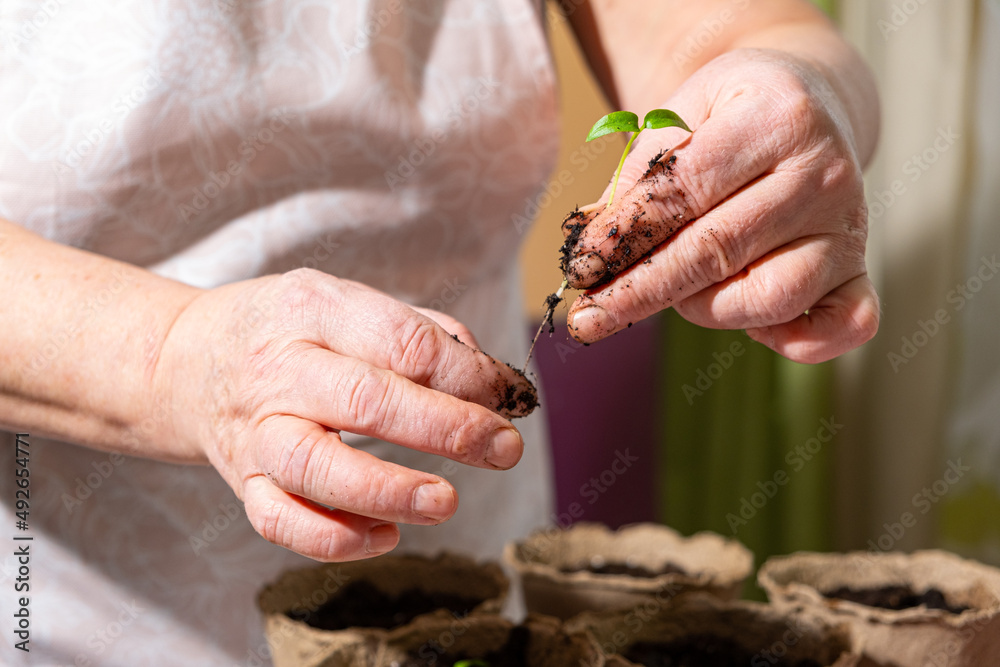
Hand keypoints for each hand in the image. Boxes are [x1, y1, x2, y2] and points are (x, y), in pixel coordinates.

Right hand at [151, 269, 536, 560]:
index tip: (507, 395)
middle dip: (447, 429)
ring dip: (390, 491)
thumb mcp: (343, 301)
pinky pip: (282, 521)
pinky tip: (386, 534)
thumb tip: (490, 380)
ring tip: (446, 501)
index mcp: (314, 309)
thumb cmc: (285, 330)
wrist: (185, 361)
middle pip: (366, 402)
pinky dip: (335, 539)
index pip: (402, 342)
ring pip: (317, 469)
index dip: (465, 374)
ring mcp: (256, 430)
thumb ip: (419, 332)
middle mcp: (280, 369)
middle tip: (504, 449)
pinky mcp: (242, 481)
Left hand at [563, 49, 878, 362]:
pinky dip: (792, 340)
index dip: (624, 236)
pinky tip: (749, 321)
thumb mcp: (679, 114)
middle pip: (717, 250)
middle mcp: (825, 171)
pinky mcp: (861, 270)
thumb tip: (589, 247)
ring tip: (676, 290)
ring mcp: (849, 226)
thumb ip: (636, 177)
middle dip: (640, 291)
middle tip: (587, 318)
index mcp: (776, 115)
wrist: (809, 101)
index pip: (685, 190)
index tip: (580, 269)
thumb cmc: (732, 114)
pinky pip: (840, 327)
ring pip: (767, 298)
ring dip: (704, 308)